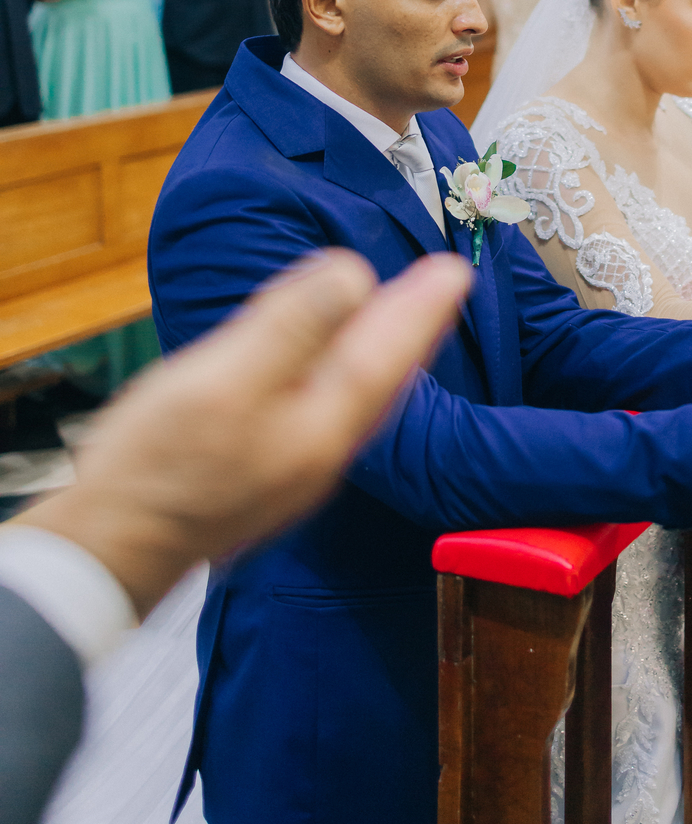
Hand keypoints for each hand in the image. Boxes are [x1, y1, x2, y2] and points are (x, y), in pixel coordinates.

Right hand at [19, 248, 470, 618]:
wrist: (106, 553)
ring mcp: (293, 467)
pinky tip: (336, 370)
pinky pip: (328, 408)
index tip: (455, 270)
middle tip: (445, 283)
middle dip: (413, 325)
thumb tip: (353, 274)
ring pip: (358, 393)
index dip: (420, 307)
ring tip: (406, 318)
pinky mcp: (263, 473)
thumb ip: (293, 327)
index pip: (388, 352)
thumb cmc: (159, 467)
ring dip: (386, 349)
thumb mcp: (226, 380)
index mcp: (323, 424)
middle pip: (383, 374)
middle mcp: (321, 450)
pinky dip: (349, 373)